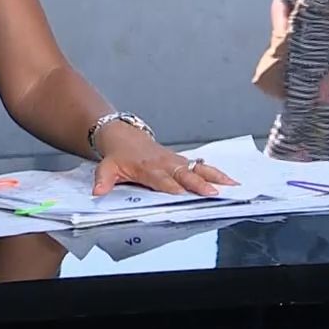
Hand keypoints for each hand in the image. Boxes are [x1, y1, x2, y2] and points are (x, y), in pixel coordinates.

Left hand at [92, 123, 237, 196]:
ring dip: (215, 177)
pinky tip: (230, 180)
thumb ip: (103, 180)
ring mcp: (175, 161)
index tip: (183, 194)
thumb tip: (98, 191)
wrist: (124, 135)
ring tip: (231, 184)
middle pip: (184, 174)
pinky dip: (216, 173)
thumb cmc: (118, 155)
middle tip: (213, 192)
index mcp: (147, 167)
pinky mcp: (182, 160)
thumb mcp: (106, 167)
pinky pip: (201, 167)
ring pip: (198, 168)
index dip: (172, 186)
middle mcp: (164, 163)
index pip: (161, 179)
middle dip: (199, 183)